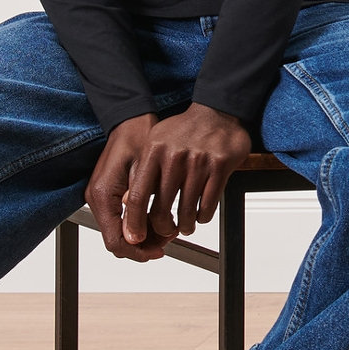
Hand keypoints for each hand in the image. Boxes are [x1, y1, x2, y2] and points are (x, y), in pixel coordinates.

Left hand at [84, 104, 252, 261]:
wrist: (216, 112)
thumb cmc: (183, 131)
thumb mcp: (155, 145)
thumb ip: (142, 172)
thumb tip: (128, 203)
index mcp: (154, 151)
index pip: (139, 196)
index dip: (135, 222)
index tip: (136, 237)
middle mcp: (174, 157)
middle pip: (162, 209)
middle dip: (164, 228)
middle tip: (167, 232)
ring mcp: (198, 162)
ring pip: (188, 211)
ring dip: (186, 225)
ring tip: (186, 226)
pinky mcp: (220, 166)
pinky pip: (208, 204)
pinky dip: (203, 216)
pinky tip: (200, 214)